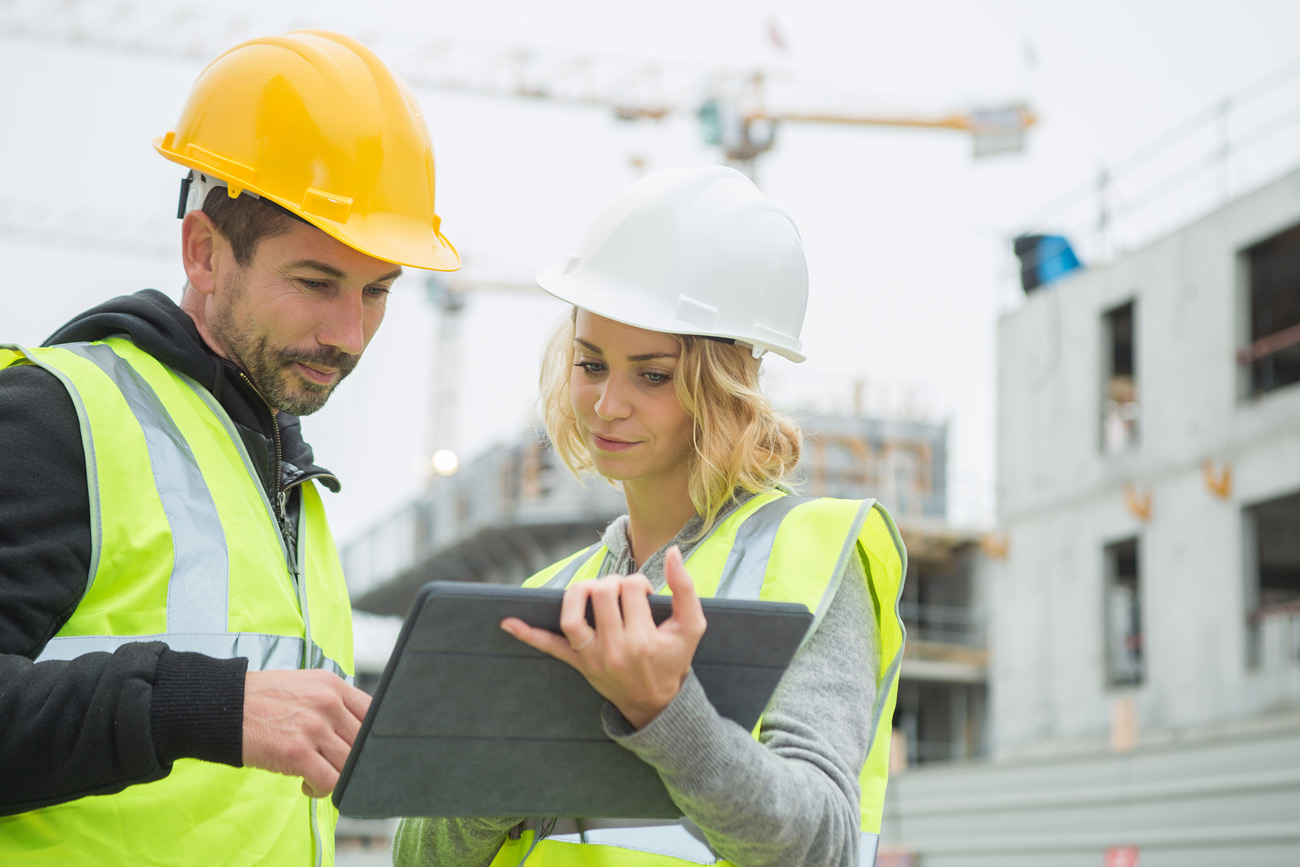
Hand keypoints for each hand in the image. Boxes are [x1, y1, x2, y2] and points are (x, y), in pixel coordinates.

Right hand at [241, 669, 371, 797]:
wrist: (224, 706)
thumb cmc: (262, 700)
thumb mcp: (305, 686)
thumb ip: (332, 703)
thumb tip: (356, 731)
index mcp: (333, 685)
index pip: (374, 713)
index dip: (371, 736)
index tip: (362, 749)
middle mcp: (328, 703)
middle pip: (363, 742)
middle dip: (352, 761)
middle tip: (334, 766)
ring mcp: (314, 727)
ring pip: (349, 764)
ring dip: (336, 777)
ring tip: (317, 775)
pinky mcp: (297, 752)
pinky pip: (328, 780)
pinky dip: (322, 789)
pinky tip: (308, 785)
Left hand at [502, 546, 706, 728]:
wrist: (657, 704)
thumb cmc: (674, 660)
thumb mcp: (692, 627)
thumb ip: (686, 588)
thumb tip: (672, 552)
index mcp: (643, 639)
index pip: (631, 588)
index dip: (639, 583)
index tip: (645, 594)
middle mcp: (615, 648)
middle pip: (602, 594)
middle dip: (613, 583)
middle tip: (623, 594)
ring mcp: (592, 657)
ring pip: (572, 615)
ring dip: (578, 594)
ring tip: (591, 591)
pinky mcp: (578, 663)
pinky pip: (549, 648)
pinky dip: (528, 634)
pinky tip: (507, 622)